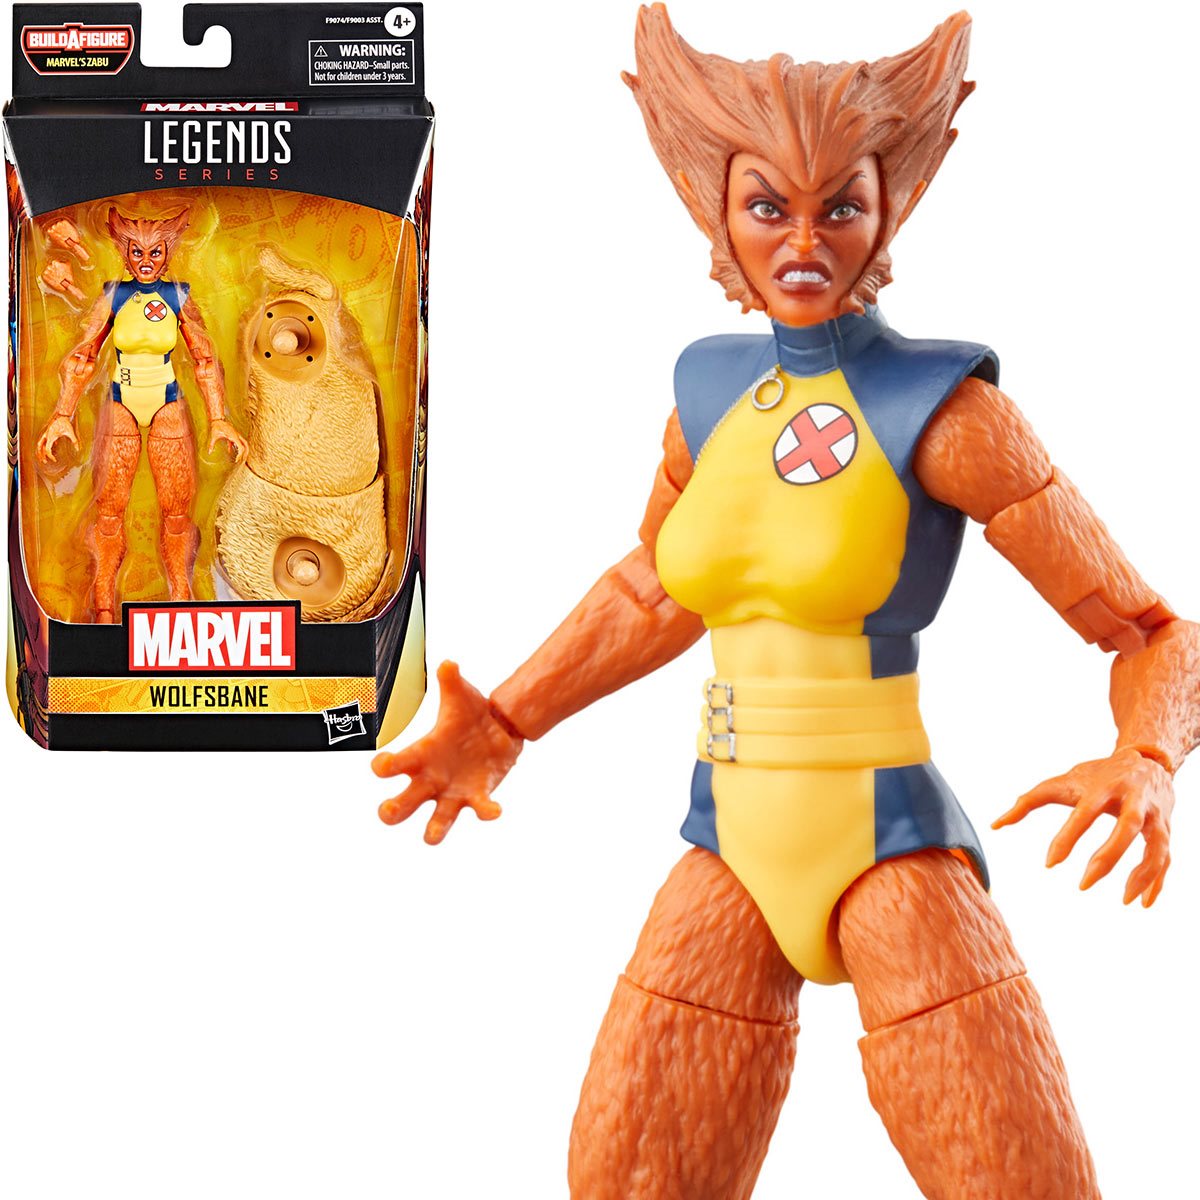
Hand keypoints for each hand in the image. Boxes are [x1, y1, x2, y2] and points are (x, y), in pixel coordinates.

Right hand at [36, 415, 78, 464]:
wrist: (61, 414)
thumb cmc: (65, 423)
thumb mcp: (71, 432)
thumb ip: (74, 441)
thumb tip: (77, 449)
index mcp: (50, 437)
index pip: (47, 449)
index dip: (50, 456)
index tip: (54, 460)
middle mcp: (46, 436)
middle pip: (40, 448)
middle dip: (41, 455)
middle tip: (44, 462)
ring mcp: (46, 434)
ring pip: (40, 444)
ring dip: (40, 451)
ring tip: (43, 457)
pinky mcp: (47, 432)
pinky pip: (44, 440)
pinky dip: (44, 445)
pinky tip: (52, 448)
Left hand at [207, 418, 247, 461]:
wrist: (217, 419)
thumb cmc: (216, 426)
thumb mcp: (214, 436)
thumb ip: (212, 445)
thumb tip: (209, 452)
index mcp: (234, 437)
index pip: (241, 447)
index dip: (240, 455)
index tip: (237, 460)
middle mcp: (237, 436)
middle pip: (246, 445)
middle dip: (246, 453)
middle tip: (242, 460)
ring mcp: (236, 435)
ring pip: (243, 443)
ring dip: (243, 450)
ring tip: (240, 456)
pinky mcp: (233, 434)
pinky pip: (236, 442)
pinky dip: (235, 447)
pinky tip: (230, 452)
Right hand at [373, 660, 523, 843]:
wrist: (501, 729)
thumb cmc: (470, 714)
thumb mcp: (461, 695)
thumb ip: (452, 681)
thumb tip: (449, 664)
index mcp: (422, 754)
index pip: (395, 764)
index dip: (384, 766)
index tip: (380, 765)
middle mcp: (432, 779)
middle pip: (403, 803)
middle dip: (393, 810)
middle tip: (390, 810)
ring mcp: (453, 793)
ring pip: (437, 822)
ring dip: (433, 830)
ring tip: (431, 835)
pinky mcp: (478, 797)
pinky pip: (480, 811)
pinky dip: (486, 812)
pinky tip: (494, 809)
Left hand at [993, 748, 1173, 905]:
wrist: (1145, 760)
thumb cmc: (1097, 775)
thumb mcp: (1062, 782)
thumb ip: (1028, 802)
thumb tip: (995, 825)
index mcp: (1102, 787)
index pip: (1083, 814)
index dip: (1067, 838)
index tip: (1049, 863)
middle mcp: (1133, 800)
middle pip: (1126, 828)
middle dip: (1107, 857)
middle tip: (1083, 884)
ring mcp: (1155, 815)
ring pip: (1156, 847)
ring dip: (1142, 874)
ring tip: (1123, 899)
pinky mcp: (1167, 829)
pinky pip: (1167, 859)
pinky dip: (1159, 881)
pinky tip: (1143, 902)